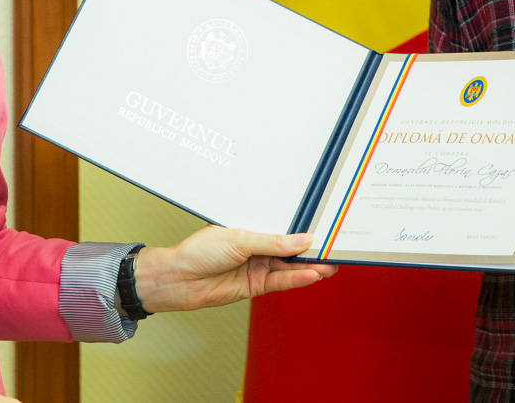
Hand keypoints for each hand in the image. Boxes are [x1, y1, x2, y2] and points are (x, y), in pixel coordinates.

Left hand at [133, 226, 337, 312]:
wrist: (178, 279)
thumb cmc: (199, 251)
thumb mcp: (239, 239)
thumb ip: (273, 242)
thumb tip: (302, 241)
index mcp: (252, 227)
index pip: (284, 227)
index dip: (304, 229)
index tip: (325, 227)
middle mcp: (257, 247)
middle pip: (291, 248)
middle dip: (313, 249)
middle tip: (336, 247)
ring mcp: (257, 267)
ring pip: (290, 266)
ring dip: (310, 266)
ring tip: (331, 263)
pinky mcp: (256, 286)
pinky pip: (281, 281)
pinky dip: (297, 278)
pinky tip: (312, 274)